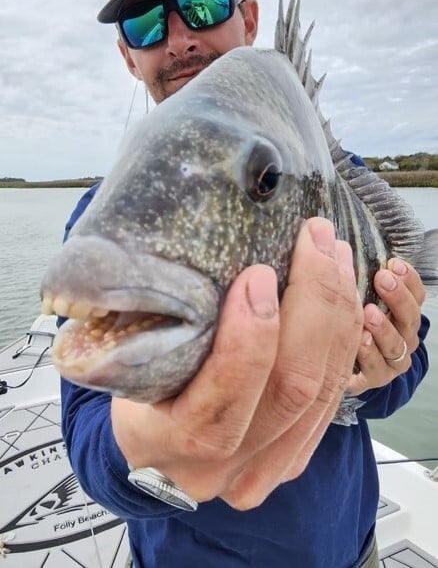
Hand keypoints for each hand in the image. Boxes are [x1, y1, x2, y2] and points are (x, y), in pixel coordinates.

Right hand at [111, 218, 362, 509]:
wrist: (153, 446)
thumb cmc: (133, 386)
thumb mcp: (123, 357)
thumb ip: (156, 323)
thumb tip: (188, 255)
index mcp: (167, 444)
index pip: (218, 407)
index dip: (249, 341)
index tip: (259, 274)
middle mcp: (223, 469)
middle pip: (290, 390)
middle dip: (313, 304)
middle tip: (316, 239)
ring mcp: (267, 468)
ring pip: (323, 390)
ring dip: (338, 313)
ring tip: (336, 253)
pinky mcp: (297, 455)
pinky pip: (335, 394)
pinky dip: (345, 338)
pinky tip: (345, 294)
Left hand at [347, 258, 424, 395]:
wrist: (355, 369)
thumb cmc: (357, 324)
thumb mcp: (362, 300)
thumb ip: (361, 279)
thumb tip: (341, 247)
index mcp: (404, 314)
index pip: (416, 295)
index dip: (408, 279)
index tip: (393, 263)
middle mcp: (404, 337)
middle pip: (409, 318)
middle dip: (397, 297)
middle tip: (382, 279)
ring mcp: (392, 360)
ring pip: (395, 344)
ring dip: (383, 328)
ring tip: (369, 313)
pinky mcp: (375, 378)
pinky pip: (375, 368)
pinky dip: (368, 355)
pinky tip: (358, 341)